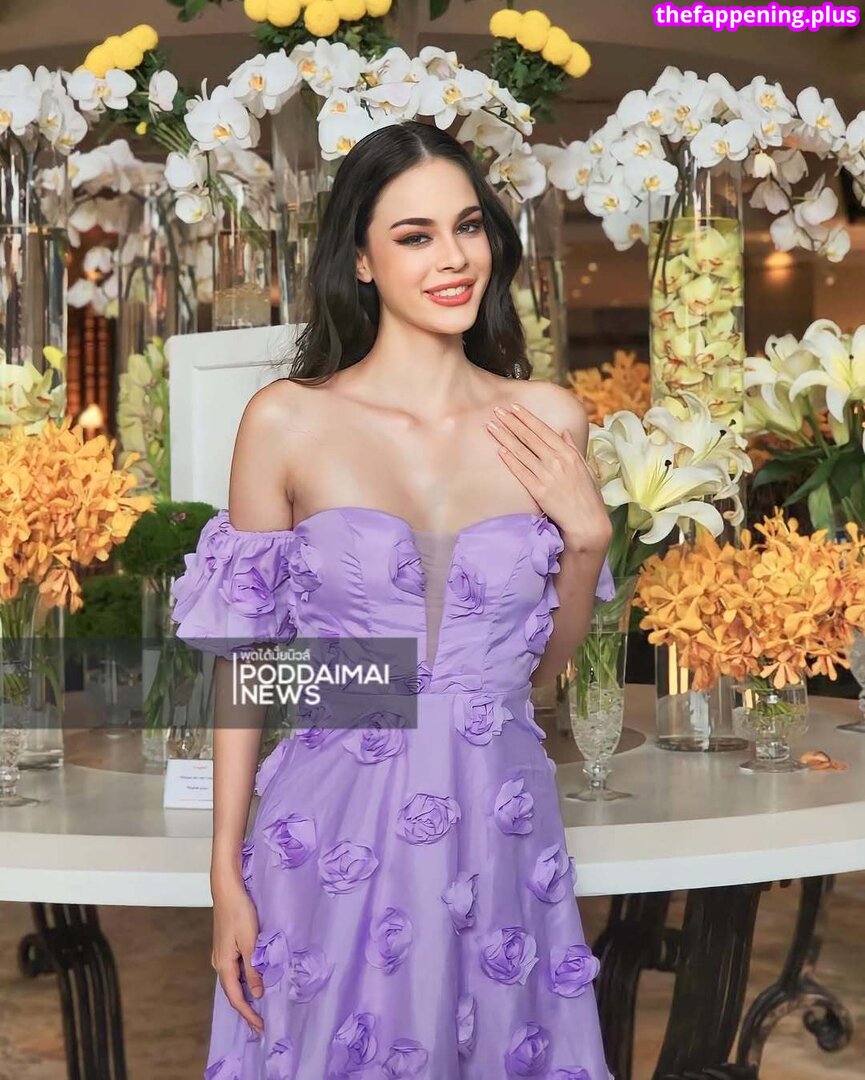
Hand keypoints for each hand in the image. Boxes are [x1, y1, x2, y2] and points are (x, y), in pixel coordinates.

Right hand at [211, 877, 264, 1035]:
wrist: (226, 889)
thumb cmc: (240, 913)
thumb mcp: (250, 943)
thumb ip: (253, 970)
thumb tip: (258, 994)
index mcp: (223, 965)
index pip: (236, 998)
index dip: (248, 1014)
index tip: (261, 1027)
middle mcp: (218, 963)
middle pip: (232, 992)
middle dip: (246, 1009)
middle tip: (260, 1024)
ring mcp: (220, 955)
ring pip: (233, 982)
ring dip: (245, 996)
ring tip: (258, 1008)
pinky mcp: (225, 947)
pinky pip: (234, 971)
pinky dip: (243, 981)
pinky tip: (252, 983)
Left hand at [486, 402, 611, 550]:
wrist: (587, 522)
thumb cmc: (588, 496)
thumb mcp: (585, 468)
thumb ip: (572, 448)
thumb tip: (563, 431)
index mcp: (569, 453)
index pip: (543, 430)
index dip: (527, 418)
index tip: (514, 407)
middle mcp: (557, 461)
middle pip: (529, 437)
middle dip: (511, 422)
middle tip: (497, 410)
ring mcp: (547, 476)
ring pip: (522, 452)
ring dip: (504, 437)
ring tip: (491, 426)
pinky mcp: (539, 491)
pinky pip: (521, 472)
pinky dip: (510, 460)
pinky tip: (499, 450)